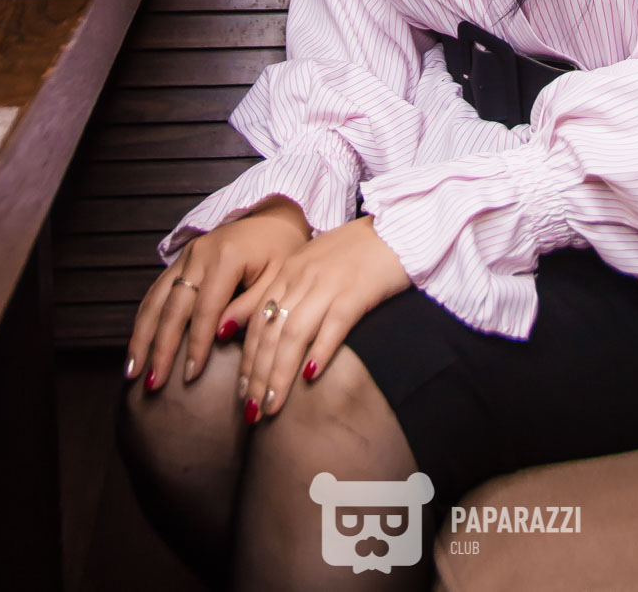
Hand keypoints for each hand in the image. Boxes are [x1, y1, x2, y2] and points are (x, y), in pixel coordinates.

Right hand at [124, 196, 310, 391]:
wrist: (275, 217)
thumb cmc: (282, 250)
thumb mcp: (279, 279)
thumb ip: (252, 307)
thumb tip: (221, 335)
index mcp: (226, 257)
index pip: (206, 310)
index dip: (197, 345)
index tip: (190, 376)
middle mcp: (199, 253)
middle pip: (174, 307)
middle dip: (161, 348)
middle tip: (152, 383)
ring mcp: (186, 255)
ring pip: (156, 299)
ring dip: (142, 336)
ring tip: (132, 370)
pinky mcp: (181, 260)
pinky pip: (157, 291)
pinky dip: (145, 319)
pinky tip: (138, 343)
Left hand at [238, 215, 410, 422]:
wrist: (396, 227)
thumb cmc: (357, 249)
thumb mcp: (314, 262)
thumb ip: (290, 290)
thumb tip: (268, 328)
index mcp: (289, 270)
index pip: (258, 320)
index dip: (247, 359)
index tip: (242, 391)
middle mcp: (302, 276)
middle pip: (270, 332)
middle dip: (257, 374)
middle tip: (251, 410)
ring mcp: (328, 283)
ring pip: (294, 333)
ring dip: (279, 373)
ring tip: (272, 405)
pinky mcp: (356, 291)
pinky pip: (333, 324)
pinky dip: (319, 351)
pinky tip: (310, 376)